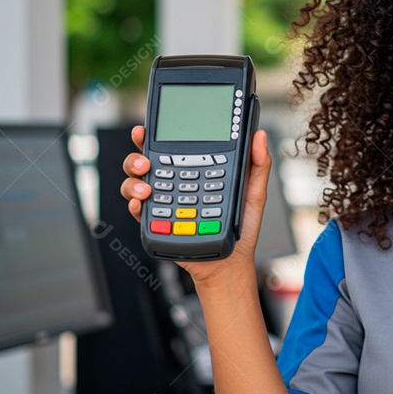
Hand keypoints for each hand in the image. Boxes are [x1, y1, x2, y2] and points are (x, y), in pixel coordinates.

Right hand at [120, 125, 272, 283]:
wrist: (230, 264)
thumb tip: (259, 136)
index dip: (153, 137)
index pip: (170, 148)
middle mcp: (175, 184)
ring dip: (133, 182)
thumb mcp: (254, 194)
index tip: (144, 129)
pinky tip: (141, 203)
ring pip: (135, 184)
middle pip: (144, 162)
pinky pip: (138, 212)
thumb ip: (257, 165)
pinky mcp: (157, 224)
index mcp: (194, 171)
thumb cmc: (242, 229)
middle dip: (136, 157)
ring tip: (147, 189)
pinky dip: (135, 205)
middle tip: (144, 161)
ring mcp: (164, 204)